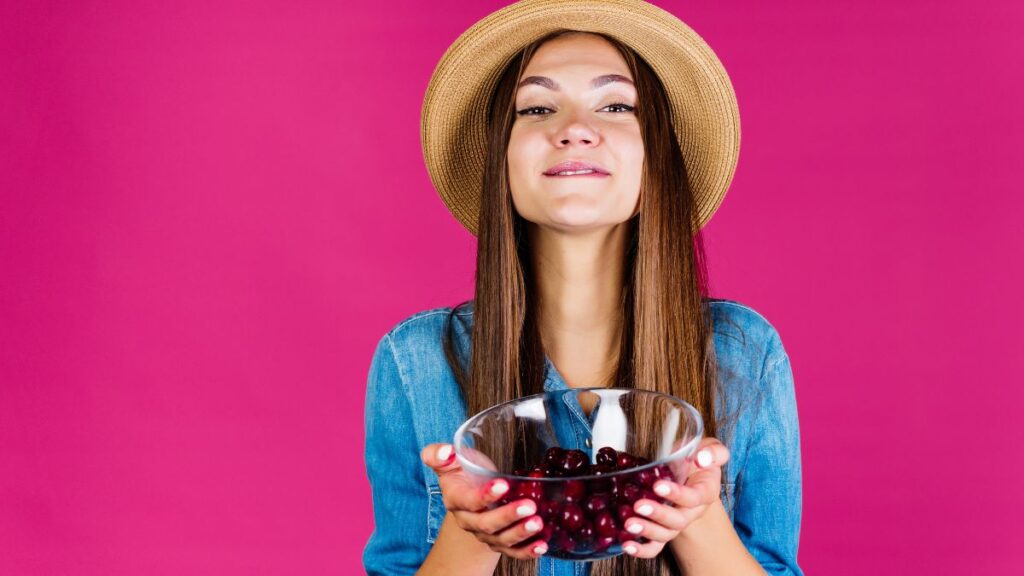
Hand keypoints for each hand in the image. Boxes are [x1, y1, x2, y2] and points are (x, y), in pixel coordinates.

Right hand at [420, 443, 549, 558]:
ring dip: (520, 533)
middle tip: (529, 506)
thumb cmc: (465, 472)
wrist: (472, 493)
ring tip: (538, 523)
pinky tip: (541, 546)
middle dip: (508, 516)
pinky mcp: (500, 542)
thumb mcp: (452, 459)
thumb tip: (446, 451)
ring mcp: (484, 534)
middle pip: (486, 524)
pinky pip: (512, 551)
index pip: (468, 502)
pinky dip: (527, 551)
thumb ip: (439, 453)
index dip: (484, 496)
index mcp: (456, 500)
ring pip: (501, 539)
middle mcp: (468, 521)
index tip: (503, 484)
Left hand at [619, 437, 730, 558]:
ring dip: (647, 531)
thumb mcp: (711, 449)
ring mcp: (676, 522)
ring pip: (666, 534)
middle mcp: (691, 512)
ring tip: (629, 524)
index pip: (693, 498)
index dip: (677, 494)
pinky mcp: (662, 529)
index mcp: (704, 492)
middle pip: (679, 520)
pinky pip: (656, 546)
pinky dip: (642, 549)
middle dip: (658, 514)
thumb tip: (701, 458)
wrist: (690, 473)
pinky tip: (627, 545)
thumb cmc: (698, 459)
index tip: (658, 486)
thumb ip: (713, 452)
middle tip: (639, 506)